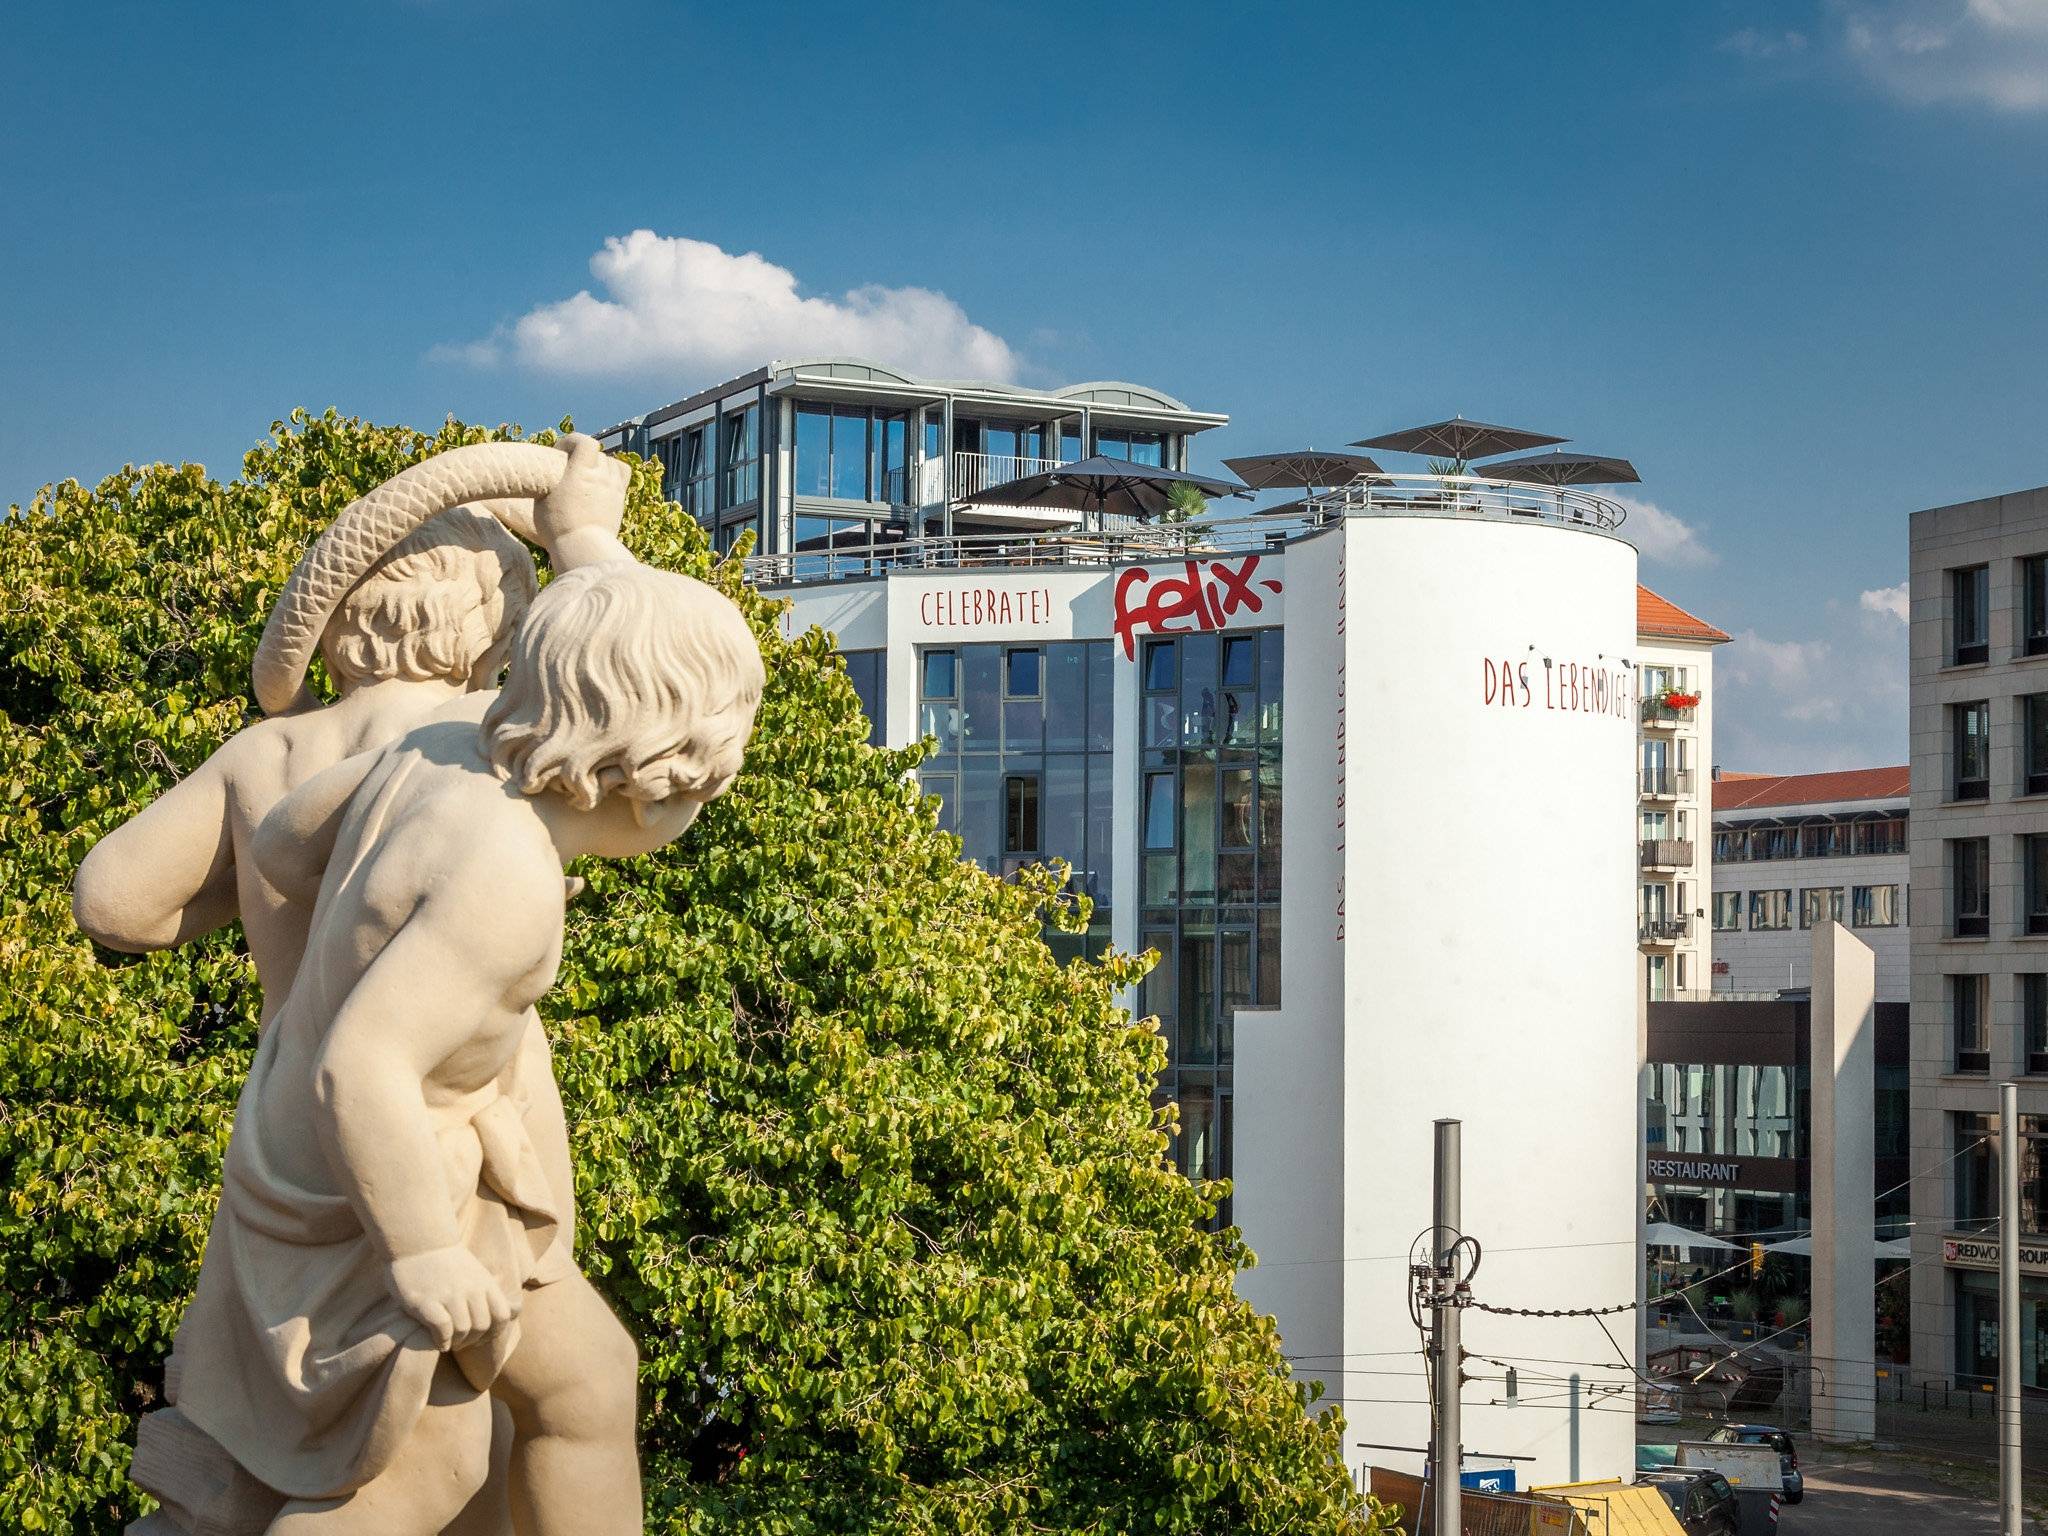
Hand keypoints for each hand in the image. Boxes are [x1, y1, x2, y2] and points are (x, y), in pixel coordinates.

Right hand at [387, 1246, 518, 1352]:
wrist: (419, 1243)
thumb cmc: (448, 1262)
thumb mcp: (477, 1272)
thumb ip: (490, 1292)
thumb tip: (512, 1313)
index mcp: (485, 1283)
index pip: (502, 1316)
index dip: (494, 1333)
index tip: (481, 1338)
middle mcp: (470, 1289)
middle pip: (482, 1326)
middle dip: (472, 1340)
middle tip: (461, 1342)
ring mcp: (448, 1295)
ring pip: (463, 1330)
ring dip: (457, 1342)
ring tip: (449, 1342)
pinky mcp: (426, 1302)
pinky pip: (443, 1329)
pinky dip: (442, 1341)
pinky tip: (438, 1341)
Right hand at [533, 433, 630, 568]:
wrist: (583, 549)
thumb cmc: (557, 527)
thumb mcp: (541, 500)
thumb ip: (548, 482)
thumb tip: (549, 476)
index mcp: (581, 472)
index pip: (585, 442)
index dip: (571, 442)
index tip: (560, 453)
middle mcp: (601, 476)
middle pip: (597, 453)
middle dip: (583, 455)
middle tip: (570, 468)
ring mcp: (614, 488)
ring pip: (612, 463)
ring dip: (600, 464)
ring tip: (588, 475)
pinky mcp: (620, 500)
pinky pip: (622, 476)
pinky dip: (612, 474)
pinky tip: (601, 484)